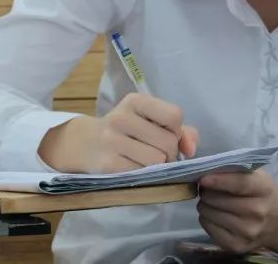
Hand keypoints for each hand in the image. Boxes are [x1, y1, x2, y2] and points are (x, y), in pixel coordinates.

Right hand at [38, 93, 198, 173]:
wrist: (84, 143)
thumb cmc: (126, 130)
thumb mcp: (149, 120)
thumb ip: (180, 130)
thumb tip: (192, 148)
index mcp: (136, 101)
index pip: (174, 115)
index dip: (177, 131)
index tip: (169, 136)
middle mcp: (122, 117)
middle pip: (168, 142)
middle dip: (170, 154)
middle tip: (159, 155)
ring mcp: (112, 141)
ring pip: (157, 160)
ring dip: (158, 167)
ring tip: (146, 162)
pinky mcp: (107, 164)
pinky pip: (142, 174)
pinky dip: (144, 176)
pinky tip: (134, 168)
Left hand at [197, 169, 277, 255]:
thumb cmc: (264, 194)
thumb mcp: (259, 176)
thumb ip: (237, 170)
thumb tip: (208, 169)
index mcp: (264, 189)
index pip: (239, 184)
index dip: (219, 181)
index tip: (202, 178)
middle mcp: (258, 212)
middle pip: (219, 200)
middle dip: (206, 192)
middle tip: (206, 189)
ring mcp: (248, 232)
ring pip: (210, 214)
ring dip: (205, 205)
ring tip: (211, 202)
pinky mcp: (237, 246)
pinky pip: (208, 229)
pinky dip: (206, 219)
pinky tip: (214, 215)